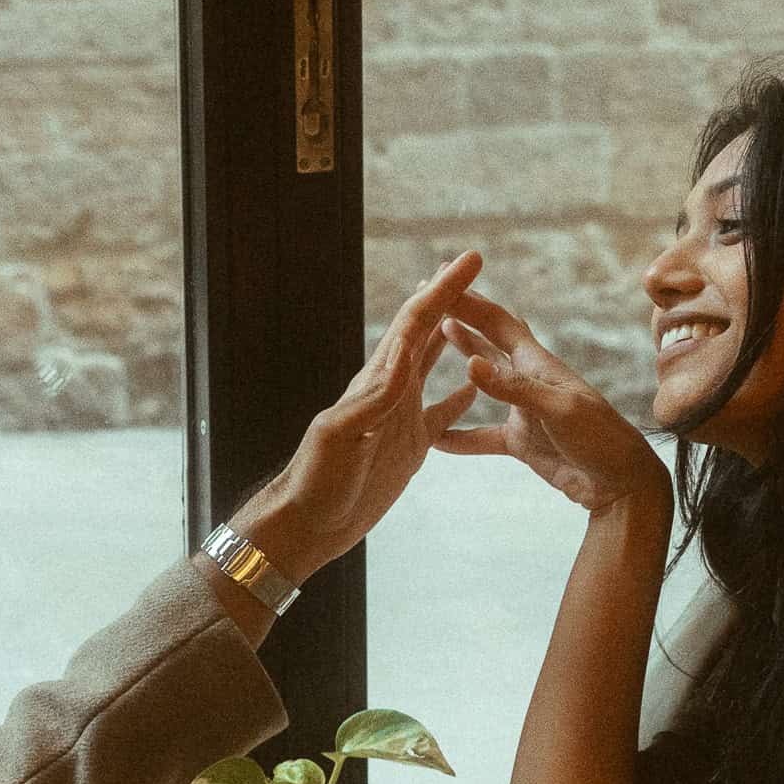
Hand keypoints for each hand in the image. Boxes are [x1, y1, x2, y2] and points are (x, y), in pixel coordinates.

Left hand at [230, 251, 484, 578]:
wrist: (308, 523)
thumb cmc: (317, 483)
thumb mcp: (342, 436)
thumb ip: (373, 399)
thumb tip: (403, 358)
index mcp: (376, 383)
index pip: (414, 324)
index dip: (442, 290)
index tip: (470, 260)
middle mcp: (389, 392)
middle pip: (424, 332)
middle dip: (447, 297)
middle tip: (471, 264)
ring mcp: (400, 418)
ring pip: (430, 365)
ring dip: (451, 336)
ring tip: (474, 311)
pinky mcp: (409, 448)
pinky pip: (442, 416)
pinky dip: (460, 400)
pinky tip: (475, 391)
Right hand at [435, 289, 670, 517]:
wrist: (621, 483)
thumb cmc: (600, 439)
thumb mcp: (557, 408)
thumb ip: (513, 387)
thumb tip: (470, 363)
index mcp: (539, 364)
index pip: (498, 322)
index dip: (470, 300)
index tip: (443, 276)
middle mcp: (529, 380)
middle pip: (488, 341)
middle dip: (461, 318)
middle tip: (430, 299)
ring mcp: (524, 410)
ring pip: (483, 381)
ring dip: (461, 361)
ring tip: (430, 345)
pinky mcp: (522, 441)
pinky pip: (483, 437)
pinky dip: (460, 438)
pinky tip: (436, 439)